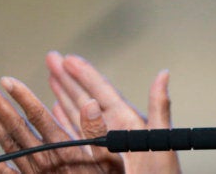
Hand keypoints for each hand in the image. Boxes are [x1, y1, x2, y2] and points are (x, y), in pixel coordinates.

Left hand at [0, 77, 122, 172]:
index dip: (23, 98)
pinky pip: (7, 173)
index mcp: (62, 148)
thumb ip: (97, 131)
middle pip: (17, 129)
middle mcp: (43, 160)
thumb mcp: (109, 159)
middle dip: (2, 108)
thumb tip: (91, 103)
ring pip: (9, 146)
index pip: (38, 117)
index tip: (8, 82)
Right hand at [46, 52, 179, 173]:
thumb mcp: (161, 138)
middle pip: (87, 97)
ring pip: (80, 112)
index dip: (85, 74)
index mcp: (128, 121)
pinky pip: (78, 134)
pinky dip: (66, 119)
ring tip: (52, 77)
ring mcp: (108, 142)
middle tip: (53, 58)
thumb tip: (163, 74)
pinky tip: (57, 110)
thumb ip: (159, 107)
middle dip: (69, 77)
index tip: (69, 58)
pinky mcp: (102, 157)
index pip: (102, 91)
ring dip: (65, 94)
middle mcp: (116, 128)